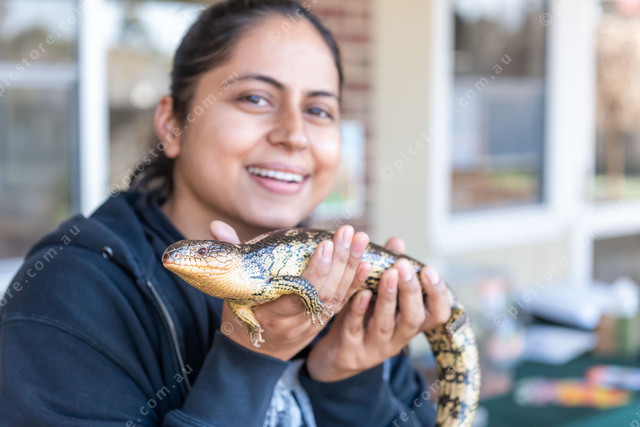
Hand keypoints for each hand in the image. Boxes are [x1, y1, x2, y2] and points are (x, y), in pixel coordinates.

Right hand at [211, 221, 370, 360]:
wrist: (254, 355)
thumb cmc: (240, 313)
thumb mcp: (231, 291)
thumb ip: (230, 256)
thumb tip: (216, 226)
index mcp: (270, 314)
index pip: (297, 294)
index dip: (314, 272)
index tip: (324, 245)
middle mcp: (295, 322)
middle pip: (323, 294)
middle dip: (340, 262)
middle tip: (349, 233)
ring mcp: (312, 324)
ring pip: (337, 298)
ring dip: (352, 268)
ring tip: (360, 239)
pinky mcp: (323, 322)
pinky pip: (343, 303)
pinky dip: (356, 284)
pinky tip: (367, 264)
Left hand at [305, 236, 450, 381]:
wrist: (335, 355)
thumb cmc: (364, 317)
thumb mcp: (379, 295)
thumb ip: (389, 269)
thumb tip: (397, 241)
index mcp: (410, 323)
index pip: (437, 314)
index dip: (438, 294)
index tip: (429, 269)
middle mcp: (398, 338)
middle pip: (413, 319)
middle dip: (410, 291)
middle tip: (404, 266)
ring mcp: (375, 347)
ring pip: (385, 324)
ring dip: (388, 298)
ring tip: (388, 274)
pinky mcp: (351, 351)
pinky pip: (356, 329)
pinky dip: (359, 311)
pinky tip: (361, 293)